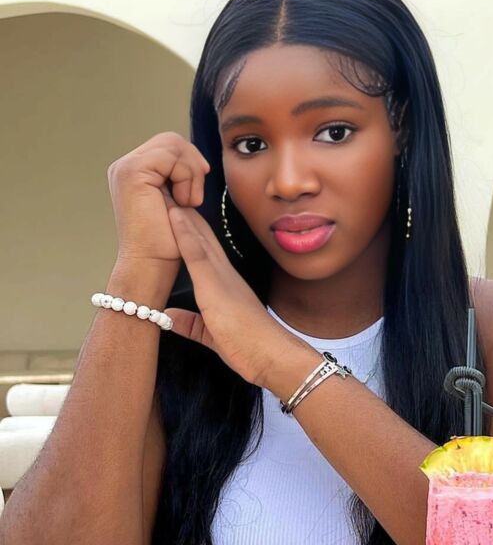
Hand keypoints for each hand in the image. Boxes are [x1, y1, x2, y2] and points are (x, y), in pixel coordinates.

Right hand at [107, 131, 210, 267]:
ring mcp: (126, 167)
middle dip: (192, 165)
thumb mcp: (176, 199)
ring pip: (173, 145)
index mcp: (134, 170)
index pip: (170, 144)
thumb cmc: (167, 240)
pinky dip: (185, 178)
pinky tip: (181, 201)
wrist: (153, 263)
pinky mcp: (133, 172)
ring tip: (185, 202)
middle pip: (172, 139)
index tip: (196, 191)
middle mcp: (124, 165)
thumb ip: (179, 175)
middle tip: (193, 197)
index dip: (191, 162)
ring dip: (190, 174)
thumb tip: (197, 159)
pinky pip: (171, 156)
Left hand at [160, 190, 306, 386]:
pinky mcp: (216, 287)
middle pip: (202, 238)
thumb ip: (191, 324)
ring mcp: (222, 278)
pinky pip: (198, 255)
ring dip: (182, 215)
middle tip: (170, 187)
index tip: (175, 210)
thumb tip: (169, 317)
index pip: (206, 252)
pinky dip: (186, 234)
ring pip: (199, 238)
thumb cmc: (250, 349)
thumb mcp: (211, 334)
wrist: (272, 356)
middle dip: (185, 214)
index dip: (190, 231)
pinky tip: (175, 215)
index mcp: (226, 286)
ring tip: (168, 188)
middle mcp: (225, 275)